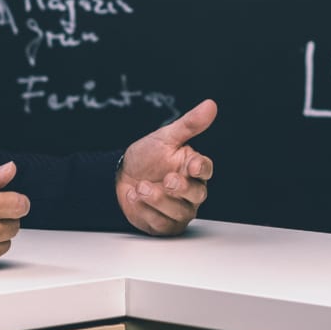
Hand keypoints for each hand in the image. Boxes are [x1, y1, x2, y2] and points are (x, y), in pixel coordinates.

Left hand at [117, 99, 216, 234]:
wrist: (119, 176)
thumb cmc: (147, 156)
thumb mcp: (165, 137)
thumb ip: (189, 124)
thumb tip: (211, 105)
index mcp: (194, 168)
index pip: (206, 169)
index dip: (201, 168)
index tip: (192, 166)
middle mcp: (191, 191)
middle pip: (197, 194)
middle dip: (181, 188)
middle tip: (166, 180)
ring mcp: (179, 210)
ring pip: (179, 212)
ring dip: (158, 200)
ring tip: (140, 188)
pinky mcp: (164, 225)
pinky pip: (160, 223)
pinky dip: (145, 211)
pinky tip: (133, 197)